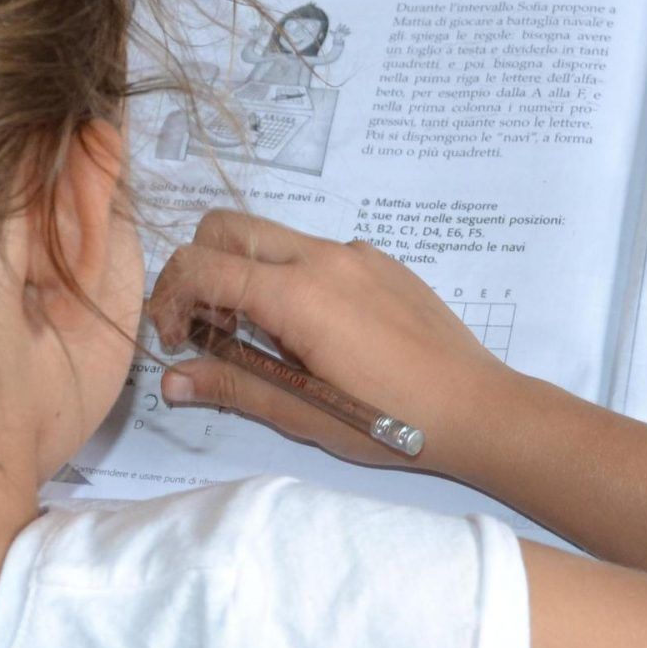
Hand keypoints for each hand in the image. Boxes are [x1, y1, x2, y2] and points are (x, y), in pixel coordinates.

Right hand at [145, 210, 532, 469]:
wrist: (478, 407)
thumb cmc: (390, 420)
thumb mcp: (302, 413)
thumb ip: (232, 386)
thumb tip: (170, 379)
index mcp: (297, 293)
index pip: (200, 265)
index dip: (168, 299)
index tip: (175, 340)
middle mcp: (322, 256)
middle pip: (227, 227)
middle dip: (199, 267)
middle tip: (209, 327)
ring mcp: (355, 253)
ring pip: (272, 237)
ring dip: (246, 272)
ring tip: (265, 339)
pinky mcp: (381, 261)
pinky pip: (316, 252)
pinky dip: (291, 277)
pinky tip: (318, 333)